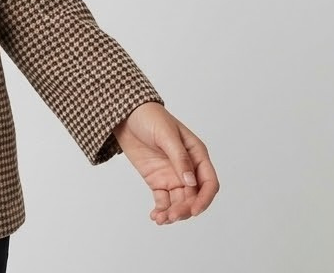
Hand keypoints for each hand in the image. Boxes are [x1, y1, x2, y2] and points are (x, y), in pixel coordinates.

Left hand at [112, 102, 218, 224]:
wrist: (125, 114)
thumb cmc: (150, 117)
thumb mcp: (166, 134)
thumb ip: (180, 157)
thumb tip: (191, 182)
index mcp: (197, 154)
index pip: (209, 182)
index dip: (205, 199)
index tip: (194, 211)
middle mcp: (188, 168)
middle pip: (194, 197)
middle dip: (185, 209)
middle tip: (172, 216)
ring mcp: (172, 176)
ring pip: (179, 202)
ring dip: (173, 213)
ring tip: (161, 219)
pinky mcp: (157, 180)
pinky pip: (163, 200)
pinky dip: (161, 210)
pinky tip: (156, 216)